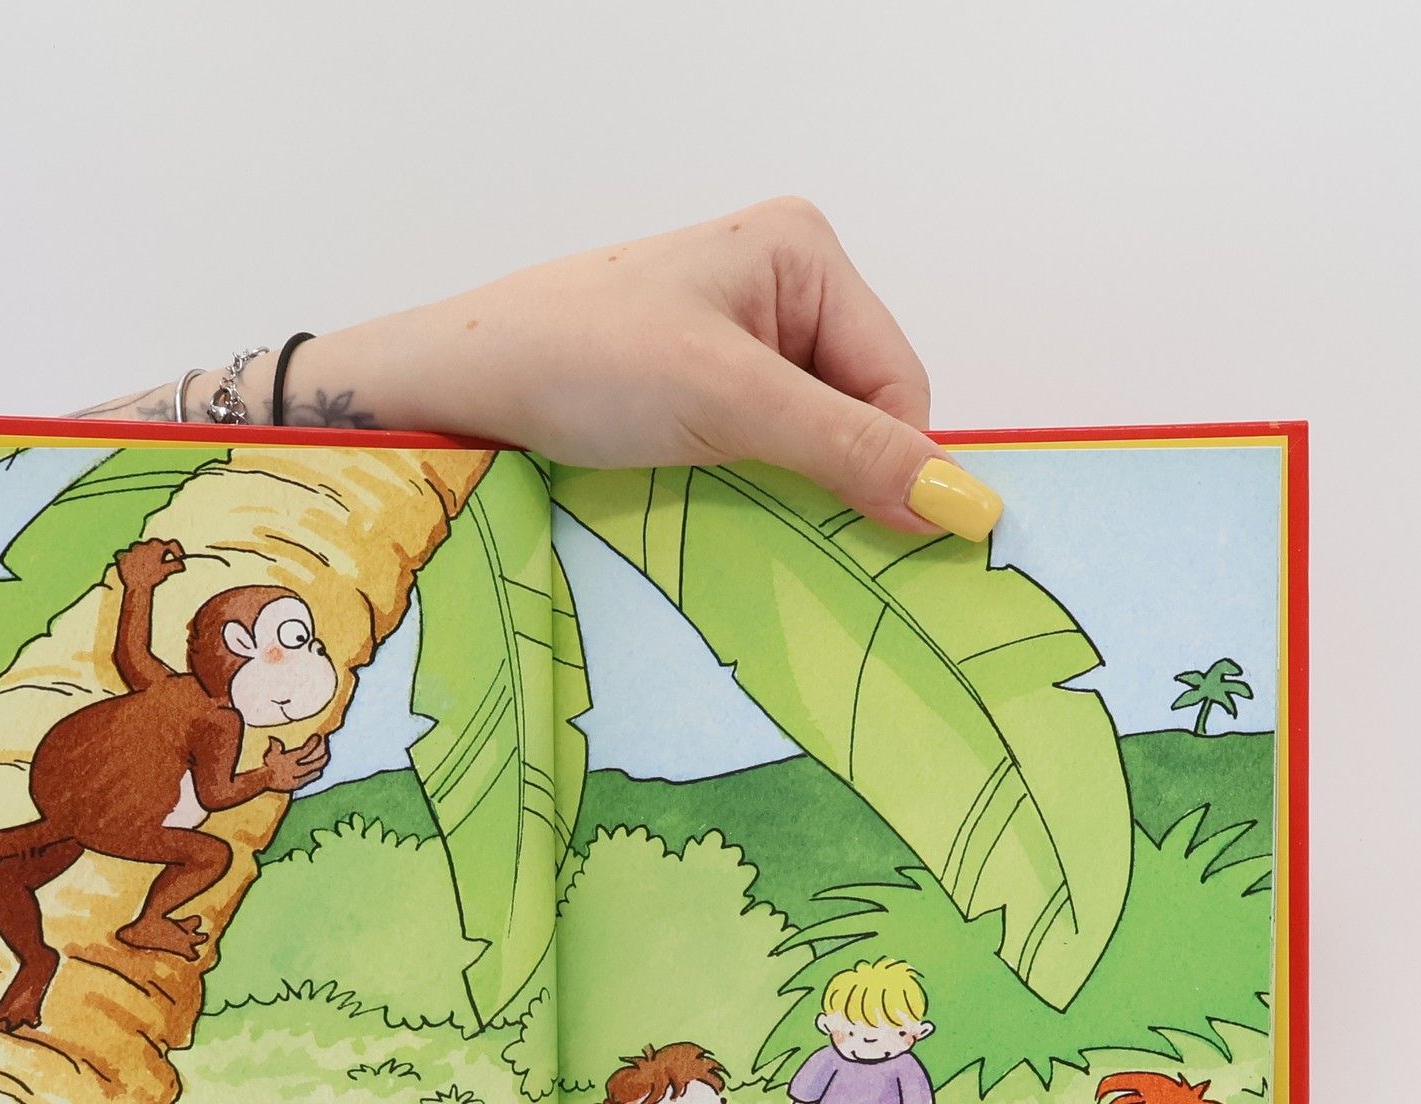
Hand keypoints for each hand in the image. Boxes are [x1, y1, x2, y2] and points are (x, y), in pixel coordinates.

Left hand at [115, 537, 186, 592]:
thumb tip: (181, 564)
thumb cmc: (152, 578)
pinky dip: (130, 559)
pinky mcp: (122, 555)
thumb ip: (175, 565)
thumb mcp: (166, 571)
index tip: (178, 557)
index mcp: (157, 546)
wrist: (136, 586)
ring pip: (140, 549)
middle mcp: (144, 544)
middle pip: (155, 546)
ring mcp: (131, 549)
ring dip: (144, 556)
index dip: (177, 551)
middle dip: (159, 554)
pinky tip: (133, 567)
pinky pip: (126, 554)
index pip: (171, 544)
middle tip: (160, 564)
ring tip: (145, 567)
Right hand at [261, 733, 328, 792]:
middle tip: (327, 750)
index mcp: (290, 759)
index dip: (313, 743)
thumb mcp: (270, 753)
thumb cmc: (268, 764)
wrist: (265, 780)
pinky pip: (309, 779)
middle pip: (313, 763)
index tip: (318, 737)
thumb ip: (275, 745)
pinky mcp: (297, 785)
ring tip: (325, 759)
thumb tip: (272, 738)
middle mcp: (295, 769)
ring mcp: (297, 777)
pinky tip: (318, 771)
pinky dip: (314, 775)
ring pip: (313, 771)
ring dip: (320, 765)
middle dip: (322, 756)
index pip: (305, 751)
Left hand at [294, 199, 997, 537]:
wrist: (456, 387)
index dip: (889, 462)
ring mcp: (734, 335)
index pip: (899, 380)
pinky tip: (708, 497)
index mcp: (803, 250)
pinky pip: (761, 447)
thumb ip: (849, 449)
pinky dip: (750, 484)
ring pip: (811, 437)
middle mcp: (780, 282)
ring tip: (727, 499)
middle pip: (860, 409)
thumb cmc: (580, 363)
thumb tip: (964, 505)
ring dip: (787, 484)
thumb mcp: (730, 404)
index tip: (870, 536)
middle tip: (777, 515)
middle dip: (831, 470)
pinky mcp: (695, 384)